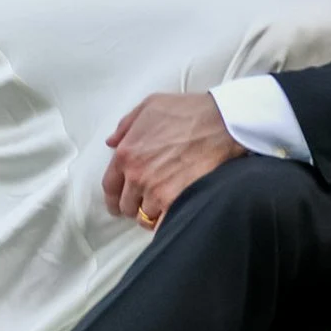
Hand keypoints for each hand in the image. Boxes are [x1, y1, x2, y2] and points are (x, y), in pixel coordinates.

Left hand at [101, 93, 244, 225]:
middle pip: (126, 206)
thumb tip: (111, 142)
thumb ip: (126, 125)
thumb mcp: (150, 106)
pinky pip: (162, 224)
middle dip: (133, 206)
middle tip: (143, 204)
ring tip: (160, 209)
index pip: (110, 187)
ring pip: (144, 217)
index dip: (113, 198)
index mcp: (126, 154)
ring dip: (150, 214)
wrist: (221, 124)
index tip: (117, 203)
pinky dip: (164, 223)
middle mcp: (137, 176)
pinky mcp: (177, 202)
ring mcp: (156, 192)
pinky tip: (171, 217)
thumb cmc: (187, 111)